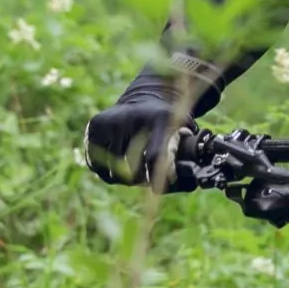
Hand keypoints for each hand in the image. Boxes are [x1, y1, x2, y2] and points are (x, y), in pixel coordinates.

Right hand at [84, 63, 220, 184]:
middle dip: (139, 179)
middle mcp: (132, 118)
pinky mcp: (95, 126)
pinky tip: (116, 161)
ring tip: (132, 167)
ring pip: (113, 170)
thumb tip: (193, 182)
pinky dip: (106, 170)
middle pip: (131, 169)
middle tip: (145, 177)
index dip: (155, 177)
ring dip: (123, 176)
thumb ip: (189, 151)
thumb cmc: (167, 122)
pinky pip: (96, 165)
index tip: (156, 188)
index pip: (154, 156)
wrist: (143, 99)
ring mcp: (111, 122)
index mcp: (159, 119)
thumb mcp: (183, 129)